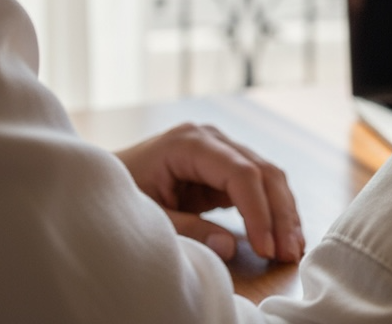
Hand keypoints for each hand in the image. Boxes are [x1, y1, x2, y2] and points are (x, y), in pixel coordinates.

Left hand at [115, 123, 304, 262]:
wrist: (98, 181)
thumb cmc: (117, 193)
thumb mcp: (145, 215)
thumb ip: (186, 229)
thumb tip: (230, 247)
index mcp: (190, 142)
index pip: (241, 173)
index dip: (259, 212)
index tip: (266, 248)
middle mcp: (212, 139)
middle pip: (264, 171)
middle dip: (280, 214)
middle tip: (290, 252)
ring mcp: (220, 150)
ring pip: (268, 177)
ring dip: (283, 213)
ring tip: (293, 248)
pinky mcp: (223, 167)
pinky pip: (258, 186)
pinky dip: (271, 211)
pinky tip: (281, 235)